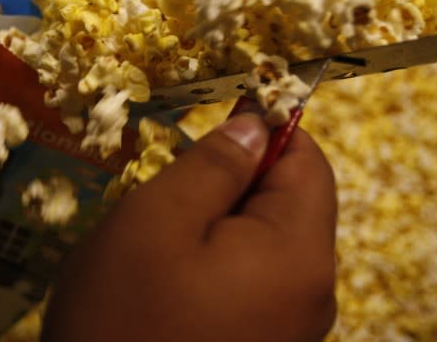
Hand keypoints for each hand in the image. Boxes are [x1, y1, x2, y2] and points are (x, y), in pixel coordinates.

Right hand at [43, 113, 336, 341]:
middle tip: (171, 190)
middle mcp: (313, 294)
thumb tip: (256, 124)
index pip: (309, 161)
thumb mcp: (157, 221)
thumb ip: (214, 165)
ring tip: (162, 239)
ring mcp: (292, 329)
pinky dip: (219, 262)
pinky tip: (170, 279)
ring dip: (221, 223)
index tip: (217, 115)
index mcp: (299, 254)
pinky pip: (254, 282)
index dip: (269, 127)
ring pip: (267, 244)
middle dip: (236, 181)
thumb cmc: (123, 315)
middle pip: (291, 204)